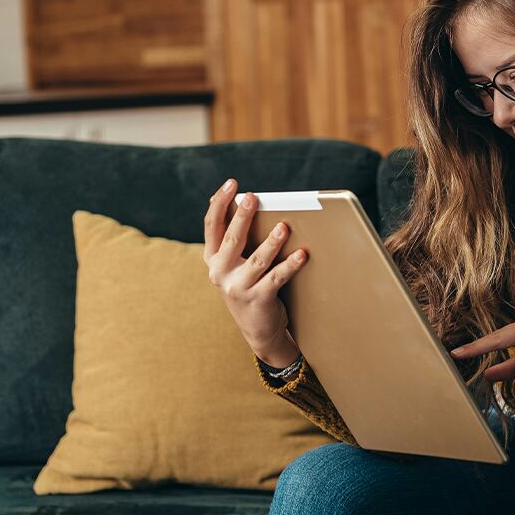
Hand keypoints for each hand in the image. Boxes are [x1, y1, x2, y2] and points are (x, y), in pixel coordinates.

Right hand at [202, 178, 307, 362]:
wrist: (259, 329)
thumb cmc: (252, 285)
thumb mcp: (237, 263)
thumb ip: (239, 238)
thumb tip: (249, 201)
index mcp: (212, 259)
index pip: (212, 225)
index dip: (220, 203)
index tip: (232, 184)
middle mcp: (220, 272)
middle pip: (232, 238)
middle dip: (242, 216)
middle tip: (253, 197)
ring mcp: (237, 288)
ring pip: (257, 259)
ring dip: (272, 242)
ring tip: (284, 226)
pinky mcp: (257, 299)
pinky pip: (276, 278)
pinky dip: (290, 265)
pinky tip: (303, 254)